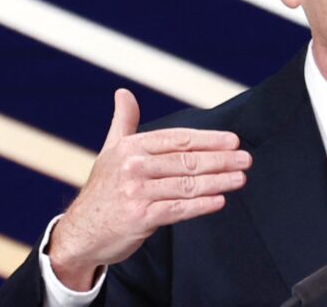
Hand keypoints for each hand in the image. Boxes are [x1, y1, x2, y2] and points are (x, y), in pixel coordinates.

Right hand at [48, 89, 251, 289]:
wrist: (80, 233)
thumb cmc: (103, 190)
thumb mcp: (110, 152)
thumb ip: (123, 122)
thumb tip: (123, 93)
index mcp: (131, 147)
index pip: (178, 139)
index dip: (208, 140)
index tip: (233, 141)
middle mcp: (133, 167)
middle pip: (186, 161)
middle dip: (220, 160)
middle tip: (245, 159)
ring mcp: (136, 192)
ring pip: (186, 185)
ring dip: (218, 182)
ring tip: (240, 178)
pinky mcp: (140, 218)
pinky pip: (178, 209)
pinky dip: (201, 205)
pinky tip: (220, 201)